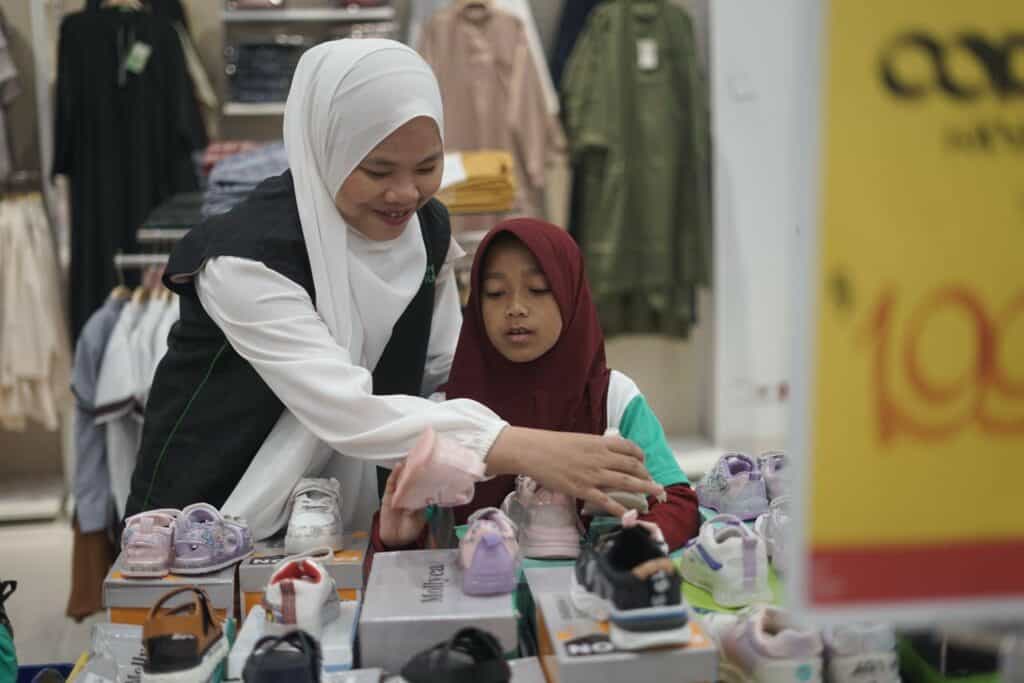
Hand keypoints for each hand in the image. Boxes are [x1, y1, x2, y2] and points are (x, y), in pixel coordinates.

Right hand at [378, 462, 426, 547]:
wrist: (396, 540)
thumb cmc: (411, 529)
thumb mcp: (422, 517)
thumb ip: (422, 504)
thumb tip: (426, 493)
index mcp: (419, 497)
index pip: (423, 482)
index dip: (426, 473)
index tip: (432, 463)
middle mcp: (409, 493)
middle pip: (412, 478)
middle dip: (416, 468)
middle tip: (421, 455)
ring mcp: (398, 494)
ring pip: (401, 478)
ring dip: (405, 468)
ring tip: (410, 457)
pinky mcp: (388, 496)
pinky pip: (391, 484)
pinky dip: (394, 475)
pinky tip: (398, 467)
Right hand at [485, 427, 664, 517]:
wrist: (535, 451)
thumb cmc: (553, 444)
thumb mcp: (579, 440)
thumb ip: (595, 447)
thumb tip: (606, 454)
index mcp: (599, 443)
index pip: (629, 448)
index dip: (641, 455)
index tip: (644, 462)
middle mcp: (601, 458)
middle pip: (632, 466)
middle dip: (646, 475)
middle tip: (653, 483)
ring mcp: (593, 475)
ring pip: (625, 482)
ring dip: (644, 488)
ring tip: (656, 493)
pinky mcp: (583, 490)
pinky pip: (606, 501)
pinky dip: (621, 509)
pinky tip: (631, 515)